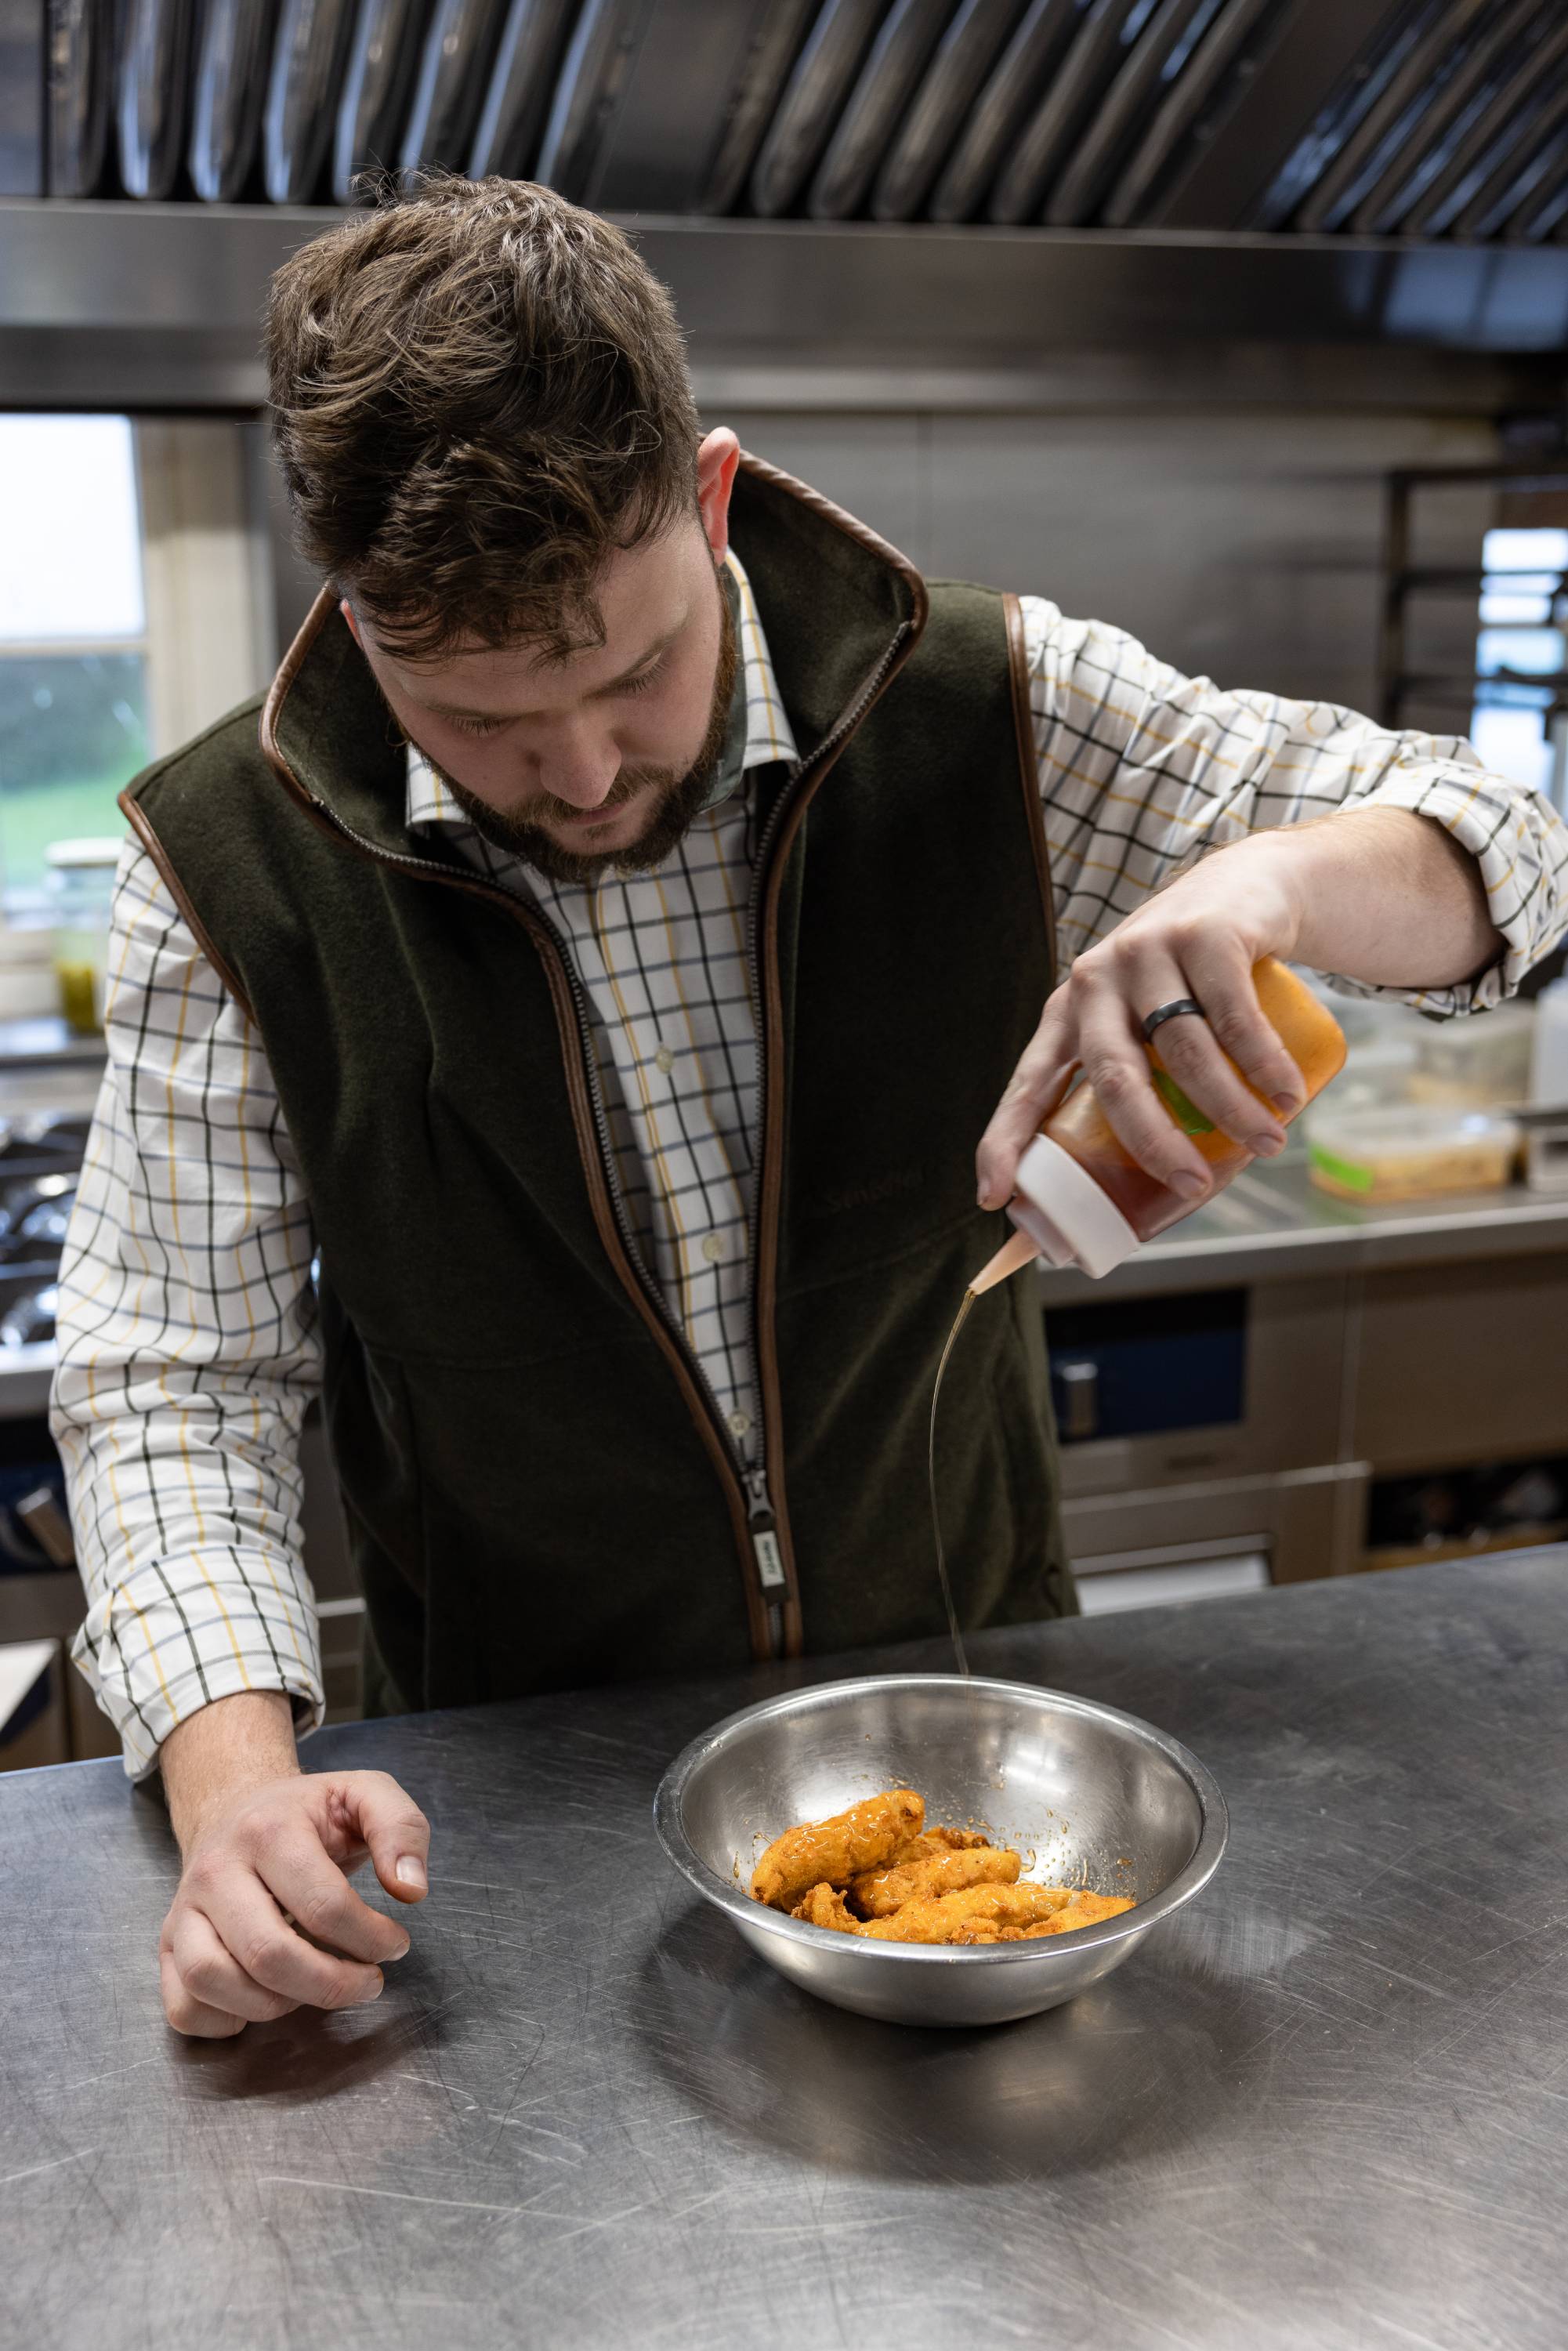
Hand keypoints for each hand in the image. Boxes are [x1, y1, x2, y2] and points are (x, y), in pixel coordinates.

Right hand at [158, 1696, 429, 2037]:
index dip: (370, 1938)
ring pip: (213, 1982)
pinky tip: (267, 2000)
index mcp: (268, 1829)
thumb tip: (410, 1890)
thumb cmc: (309, 1812)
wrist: (237, 1806)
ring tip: (315, 1988)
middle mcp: (214, 1870)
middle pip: (267, 1954)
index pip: (323, 1905)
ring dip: (276, 2006)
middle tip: (367, 1983)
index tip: (396, 1944)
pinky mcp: (168, 1946)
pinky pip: (183, 2007)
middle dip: (331, 1984)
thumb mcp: (366, 1794)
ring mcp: (183, 1911)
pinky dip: (225, 2022)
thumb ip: (402, 1830)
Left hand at [977, 833, 1310, 1210]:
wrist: (1247, 889)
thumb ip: (1146, 1086)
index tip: (993, 1197)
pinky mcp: (1204, 932)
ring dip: (1232, 1108)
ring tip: (1268, 1144)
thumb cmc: (1192, 985)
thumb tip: (1161, 1202)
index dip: (1005, 1140)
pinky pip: (1235, 1014)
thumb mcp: (1146, 1024)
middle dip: (1154, 1142)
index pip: (1029, 1083)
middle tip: (1192, 1188)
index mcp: (1069, 1016)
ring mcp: (1147, 952)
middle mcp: (1097, 981)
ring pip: (1185, 1050)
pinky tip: (1287, 1095)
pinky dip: (1264, 1063)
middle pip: (1115, 1076)